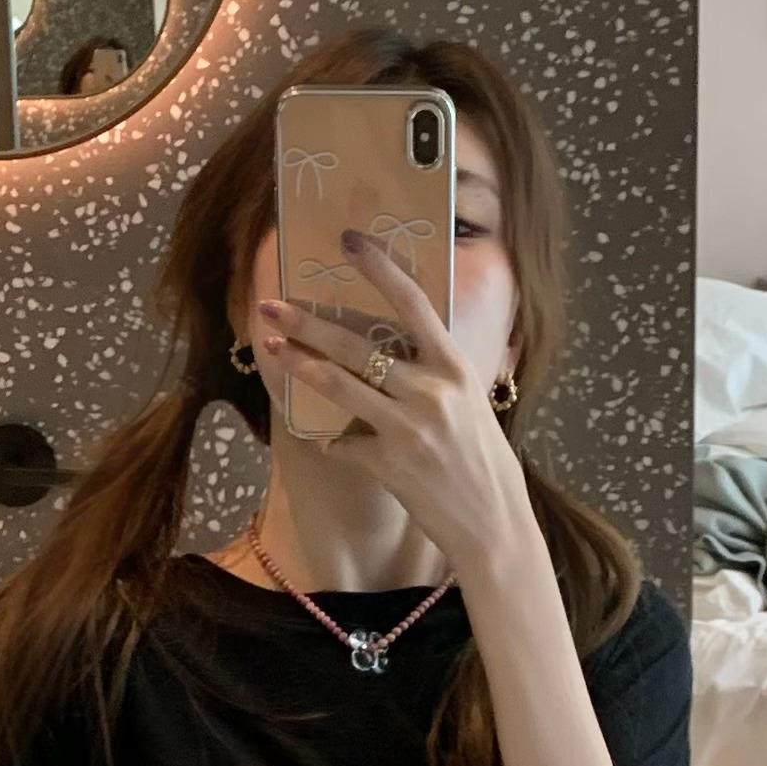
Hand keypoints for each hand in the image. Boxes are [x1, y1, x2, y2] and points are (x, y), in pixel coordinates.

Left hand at [257, 232, 534, 582]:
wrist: (494, 524)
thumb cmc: (483, 461)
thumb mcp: (471, 403)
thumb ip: (436, 374)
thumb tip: (396, 348)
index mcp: (455, 367)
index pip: (413, 304)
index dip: (380, 269)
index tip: (350, 241)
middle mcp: (432, 392)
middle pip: (358, 346)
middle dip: (309, 323)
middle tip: (272, 304)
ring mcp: (409, 428)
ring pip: (340, 386)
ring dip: (300, 365)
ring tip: (272, 346)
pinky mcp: (389, 465)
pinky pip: (344, 444)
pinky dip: (332, 443)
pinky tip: (326, 442)